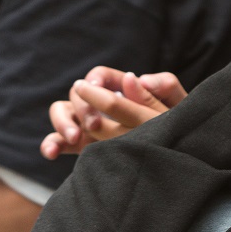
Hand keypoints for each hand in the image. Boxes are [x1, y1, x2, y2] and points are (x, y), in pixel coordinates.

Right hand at [40, 67, 185, 158]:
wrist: (177, 155)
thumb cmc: (179, 122)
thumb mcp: (178, 104)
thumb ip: (164, 87)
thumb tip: (135, 79)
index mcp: (122, 87)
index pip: (100, 76)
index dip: (96, 81)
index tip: (98, 89)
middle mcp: (101, 103)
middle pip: (77, 95)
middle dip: (82, 107)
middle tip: (94, 125)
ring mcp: (88, 123)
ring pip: (62, 113)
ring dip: (62, 123)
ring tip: (74, 138)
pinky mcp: (81, 145)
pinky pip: (59, 142)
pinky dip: (51, 144)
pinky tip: (52, 153)